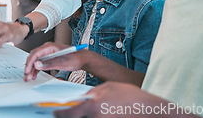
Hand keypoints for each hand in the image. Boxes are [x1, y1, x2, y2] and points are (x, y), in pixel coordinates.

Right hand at [24, 42, 87, 81]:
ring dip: (31, 70)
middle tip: (26, 76)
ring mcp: (48, 54)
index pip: (35, 54)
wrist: (83, 59)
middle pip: (33, 57)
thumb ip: (48, 64)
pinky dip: (36, 70)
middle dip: (29, 67)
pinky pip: (40, 64)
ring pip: (36, 61)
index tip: (27, 71)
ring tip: (29, 78)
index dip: (30, 63)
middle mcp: (47, 49)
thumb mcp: (61, 62)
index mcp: (49, 47)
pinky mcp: (50, 58)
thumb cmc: (74, 58)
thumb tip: (36, 65)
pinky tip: (34, 75)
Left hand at [53, 82, 167, 117]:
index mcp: (93, 106)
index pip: (69, 114)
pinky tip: (101, 112)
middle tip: (68, 113)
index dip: (59, 114)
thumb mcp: (107, 87)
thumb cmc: (129, 96)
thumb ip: (92, 93)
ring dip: (84, 116)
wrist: (148, 109)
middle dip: (71, 116)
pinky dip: (94, 117)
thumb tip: (82, 98)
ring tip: (93, 109)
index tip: (54, 113)